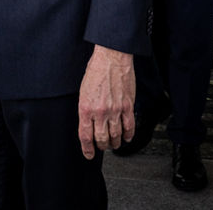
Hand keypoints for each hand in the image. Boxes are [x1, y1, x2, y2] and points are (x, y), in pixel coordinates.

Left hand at [77, 45, 134, 159]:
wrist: (111, 58)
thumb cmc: (96, 70)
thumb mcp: (83, 91)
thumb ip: (86, 109)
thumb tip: (89, 123)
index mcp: (85, 108)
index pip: (85, 136)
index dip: (87, 149)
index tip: (88, 154)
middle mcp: (100, 112)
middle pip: (101, 139)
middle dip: (101, 146)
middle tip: (102, 147)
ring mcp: (115, 110)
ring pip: (116, 136)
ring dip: (114, 143)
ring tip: (113, 143)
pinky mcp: (128, 106)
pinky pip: (129, 126)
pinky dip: (128, 135)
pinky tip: (126, 137)